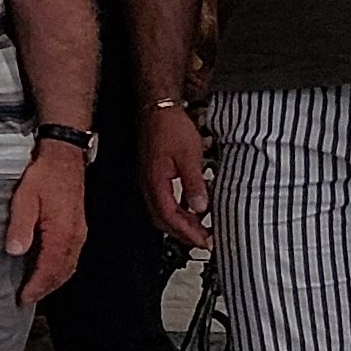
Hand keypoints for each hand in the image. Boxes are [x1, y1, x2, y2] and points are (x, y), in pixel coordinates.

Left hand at [7, 146, 88, 304]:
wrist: (64, 157)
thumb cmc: (44, 175)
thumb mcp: (24, 198)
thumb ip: (20, 226)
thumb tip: (14, 252)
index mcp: (62, 233)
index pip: (49, 269)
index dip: (36, 286)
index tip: (23, 298)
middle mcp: (75, 237)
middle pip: (62, 272)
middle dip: (45, 288)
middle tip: (27, 298)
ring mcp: (79, 233)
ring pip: (69, 266)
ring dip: (54, 281)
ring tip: (37, 289)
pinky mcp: (78, 228)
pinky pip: (71, 256)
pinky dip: (60, 269)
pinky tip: (49, 269)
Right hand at [142, 102, 212, 249]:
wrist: (157, 108)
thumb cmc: (169, 127)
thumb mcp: (189, 156)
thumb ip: (194, 183)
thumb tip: (200, 207)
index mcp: (154, 182)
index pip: (169, 216)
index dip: (187, 232)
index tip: (203, 241)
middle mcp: (147, 184)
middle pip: (161, 219)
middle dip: (182, 233)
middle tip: (203, 241)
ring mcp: (148, 179)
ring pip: (161, 211)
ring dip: (179, 223)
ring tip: (200, 227)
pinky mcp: (152, 174)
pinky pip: (163, 200)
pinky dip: (178, 210)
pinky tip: (192, 207)